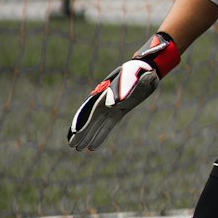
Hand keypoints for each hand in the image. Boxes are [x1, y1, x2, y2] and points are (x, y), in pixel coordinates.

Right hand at [67, 31, 179, 151]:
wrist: (146, 69)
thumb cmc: (141, 72)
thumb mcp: (138, 77)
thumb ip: (129, 88)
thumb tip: (114, 104)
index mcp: (109, 91)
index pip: (93, 108)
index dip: (84, 120)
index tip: (75, 130)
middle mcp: (107, 99)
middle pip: (91, 118)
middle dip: (81, 131)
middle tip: (71, 144)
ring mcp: (112, 106)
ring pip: (96, 123)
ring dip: (88, 135)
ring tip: (77, 148)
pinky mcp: (118, 111)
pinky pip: (106, 125)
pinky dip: (100, 135)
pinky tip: (92, 146)